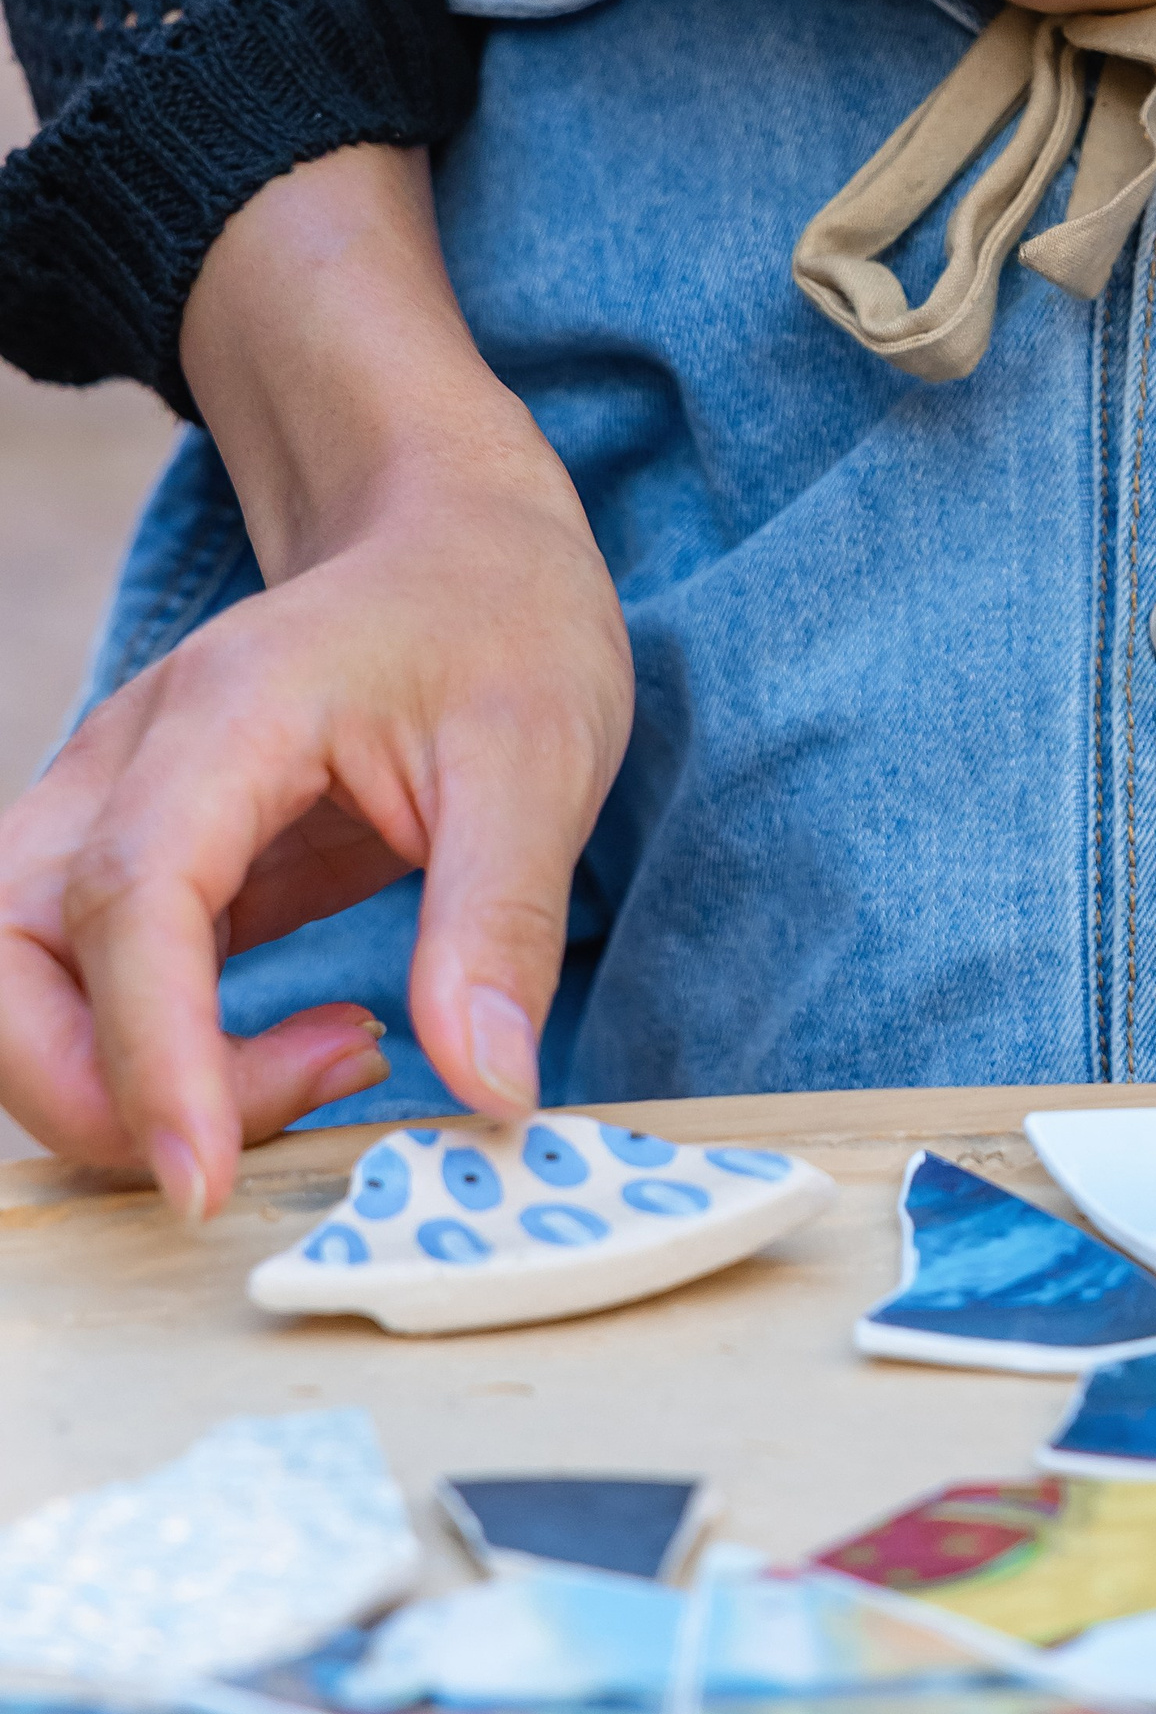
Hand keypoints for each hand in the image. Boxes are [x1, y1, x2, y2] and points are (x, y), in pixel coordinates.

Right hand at [0, 146, 631, 1212]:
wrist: (458, 536)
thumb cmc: (499, 617)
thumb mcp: (544, 756)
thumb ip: (504, 923)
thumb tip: (488, 1089)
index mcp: (225, 718)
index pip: (127, 904)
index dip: (147, 1057)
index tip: (208, 1177)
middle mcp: (129, 767)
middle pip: (6, 962)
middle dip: (102, 1091)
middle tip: (306, 1097)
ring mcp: (117, 816)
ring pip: (15, 991)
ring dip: (122, 1083)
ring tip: (325, 1061)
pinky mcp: (145, 867)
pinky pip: (87, 993)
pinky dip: (158, 1062)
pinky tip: (309, 1049)